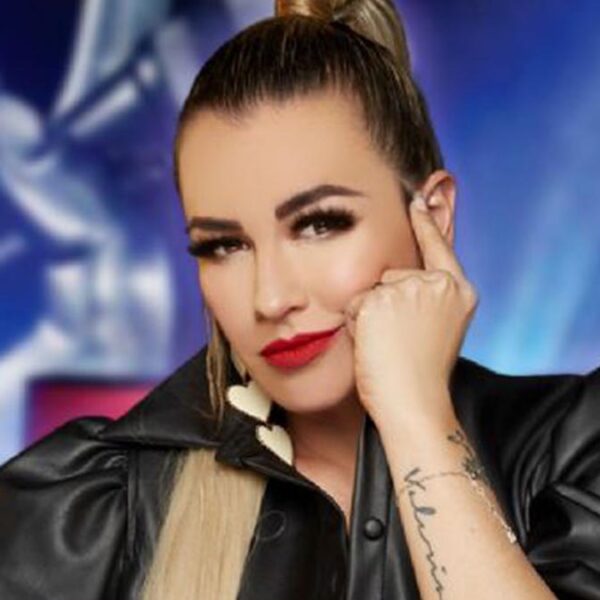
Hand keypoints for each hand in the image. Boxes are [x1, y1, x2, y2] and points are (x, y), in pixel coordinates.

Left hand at [343, 193, 477, 425]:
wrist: (413, 403)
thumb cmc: (422, 374)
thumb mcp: (436, 327)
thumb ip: (424, 297)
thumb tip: (395, 277)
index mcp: (458, 291)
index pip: (438, 247)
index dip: (426, 224)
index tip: (417, 198)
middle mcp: (436, 284)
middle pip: (392, 275)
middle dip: (386, 303)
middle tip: (399, 340)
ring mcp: (407, 289)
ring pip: (370, 291)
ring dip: (370, 316)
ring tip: (389, 345)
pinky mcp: (379, 300)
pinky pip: (354, 306)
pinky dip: (357, 326)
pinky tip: (374, 345)